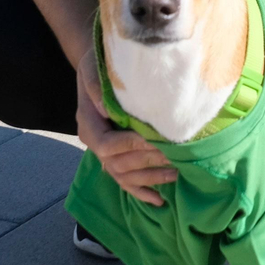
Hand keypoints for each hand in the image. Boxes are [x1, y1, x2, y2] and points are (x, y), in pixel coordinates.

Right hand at [73, 42, 174, 206]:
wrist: (103, 68)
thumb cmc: (102, 64)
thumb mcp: (94, 68)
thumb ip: (98, 87)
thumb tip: (107, 107)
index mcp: (88, 123)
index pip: (104, 144)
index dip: (126, 145)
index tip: (150, 139)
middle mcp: (94, 142)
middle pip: (117, 163)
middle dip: (147, 160)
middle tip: (175, 154)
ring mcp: (105, 154)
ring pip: (124, 176)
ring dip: (150, 178)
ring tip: (176, 173)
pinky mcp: (116, 158)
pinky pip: (126, 182)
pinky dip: (142, 193)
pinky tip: (160, 200)